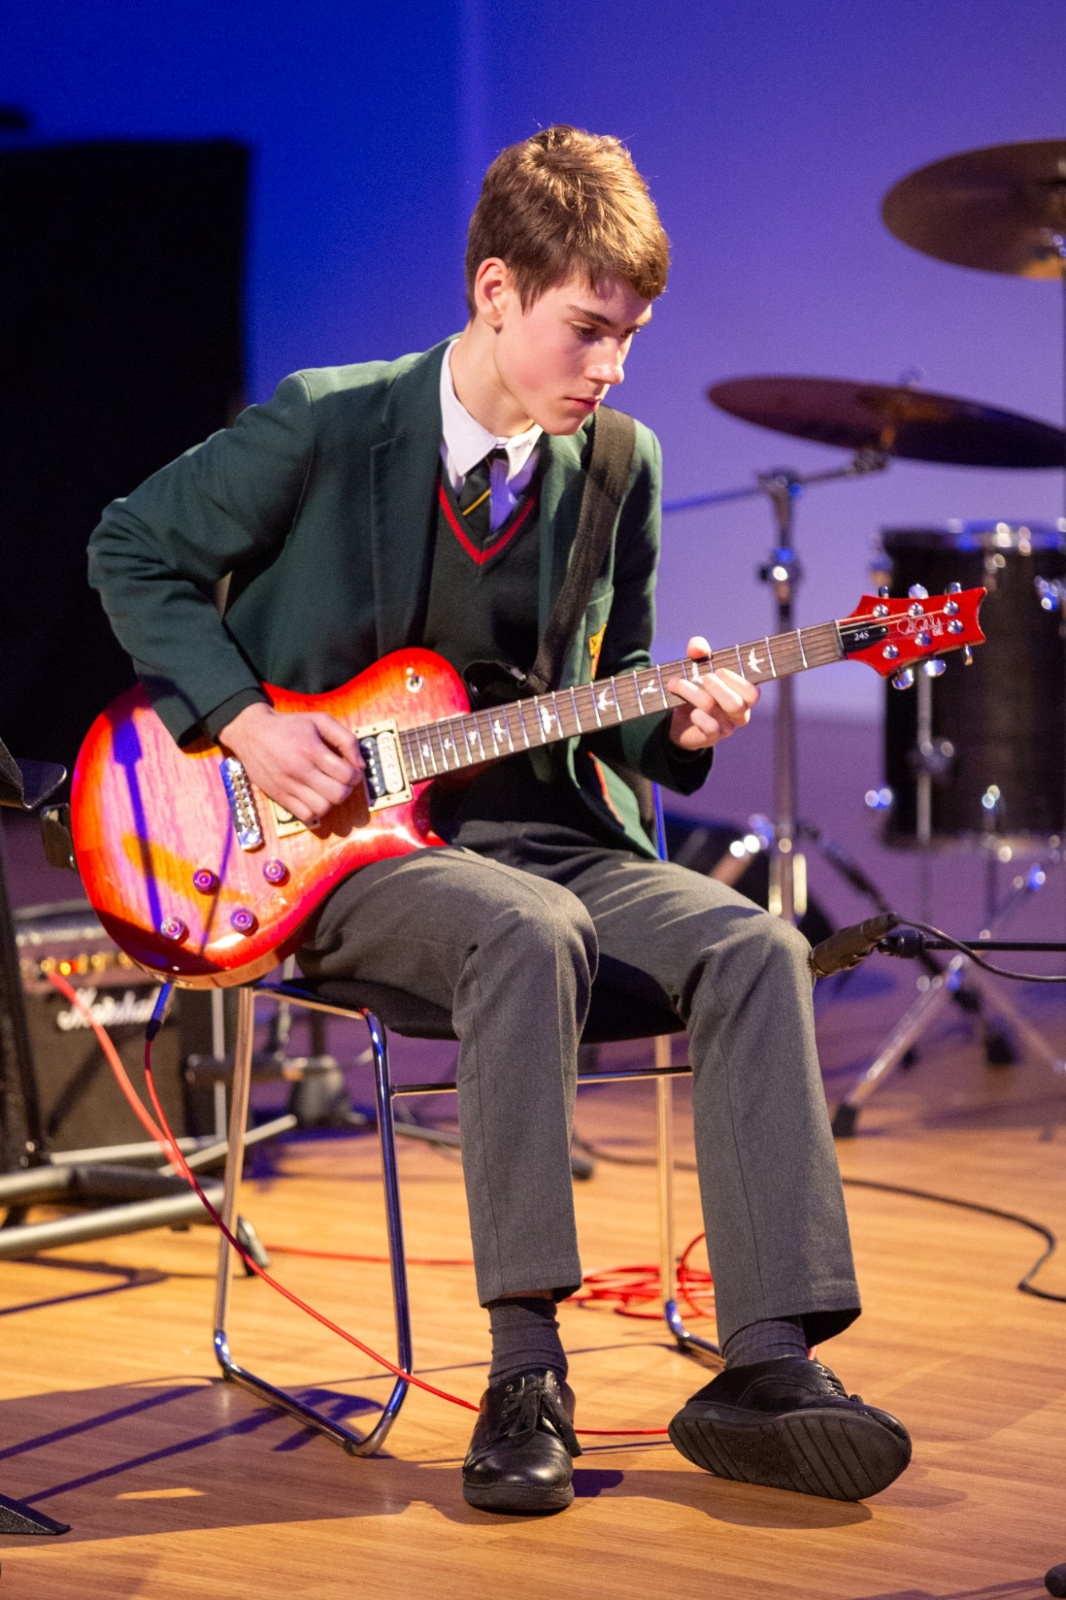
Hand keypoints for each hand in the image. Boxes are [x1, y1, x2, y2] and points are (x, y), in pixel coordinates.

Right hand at [218, 701, 364, 824]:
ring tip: (327, 789)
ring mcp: (288, 786)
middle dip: (346, 789)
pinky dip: (316, 812)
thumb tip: (360, 764)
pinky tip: (315, 799)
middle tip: (341, 781)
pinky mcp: (279, 797)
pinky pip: (305, 816)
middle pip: (338, 795)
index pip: (347, 775)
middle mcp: (300, 770)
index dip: (356, 775)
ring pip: (323, 808)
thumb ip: (346, 739)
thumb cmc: (290, 725)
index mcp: (312, 750)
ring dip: (331, 801)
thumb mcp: (320, 720)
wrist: (252, 733)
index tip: (351, 770)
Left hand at [666, 637, 758, 750]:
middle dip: (716, 688)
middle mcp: (740, 712)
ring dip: (693, 693)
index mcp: (743, 695)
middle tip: (703, 678)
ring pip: (715, 710)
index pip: (753, 692)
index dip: (737, 681)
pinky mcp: (712, 737)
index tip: (718, 670)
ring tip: (677, 684)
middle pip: (735, 703)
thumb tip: (697, 649)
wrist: (680, 719)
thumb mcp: (698, 664)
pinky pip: (710, 728)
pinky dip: (698, 717)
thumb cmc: (698, 686)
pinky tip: (690, 711)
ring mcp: (727, 727)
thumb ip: (699, 649)